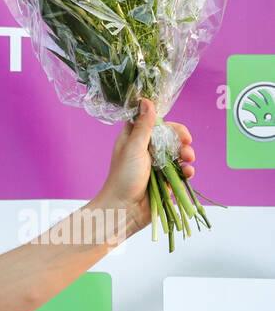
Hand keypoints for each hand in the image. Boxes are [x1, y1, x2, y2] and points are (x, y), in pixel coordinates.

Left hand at [95, 98, 193, 229]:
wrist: (123, 211)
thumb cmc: (123, 179)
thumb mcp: (133, 148)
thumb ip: (143, 126)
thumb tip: (146, 100)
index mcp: (133, 139)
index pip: (153, 122)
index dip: (167, 123)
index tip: (177, 129)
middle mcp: (145, 150)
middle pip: (169, 136)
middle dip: (181, 139)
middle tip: (187, 144)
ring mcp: (155, 166)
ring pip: (177, 153)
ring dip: (187, 154)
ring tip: (188, 160)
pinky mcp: (164, 180)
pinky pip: (180, 171)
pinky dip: (186, 171)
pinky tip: (187, 174)